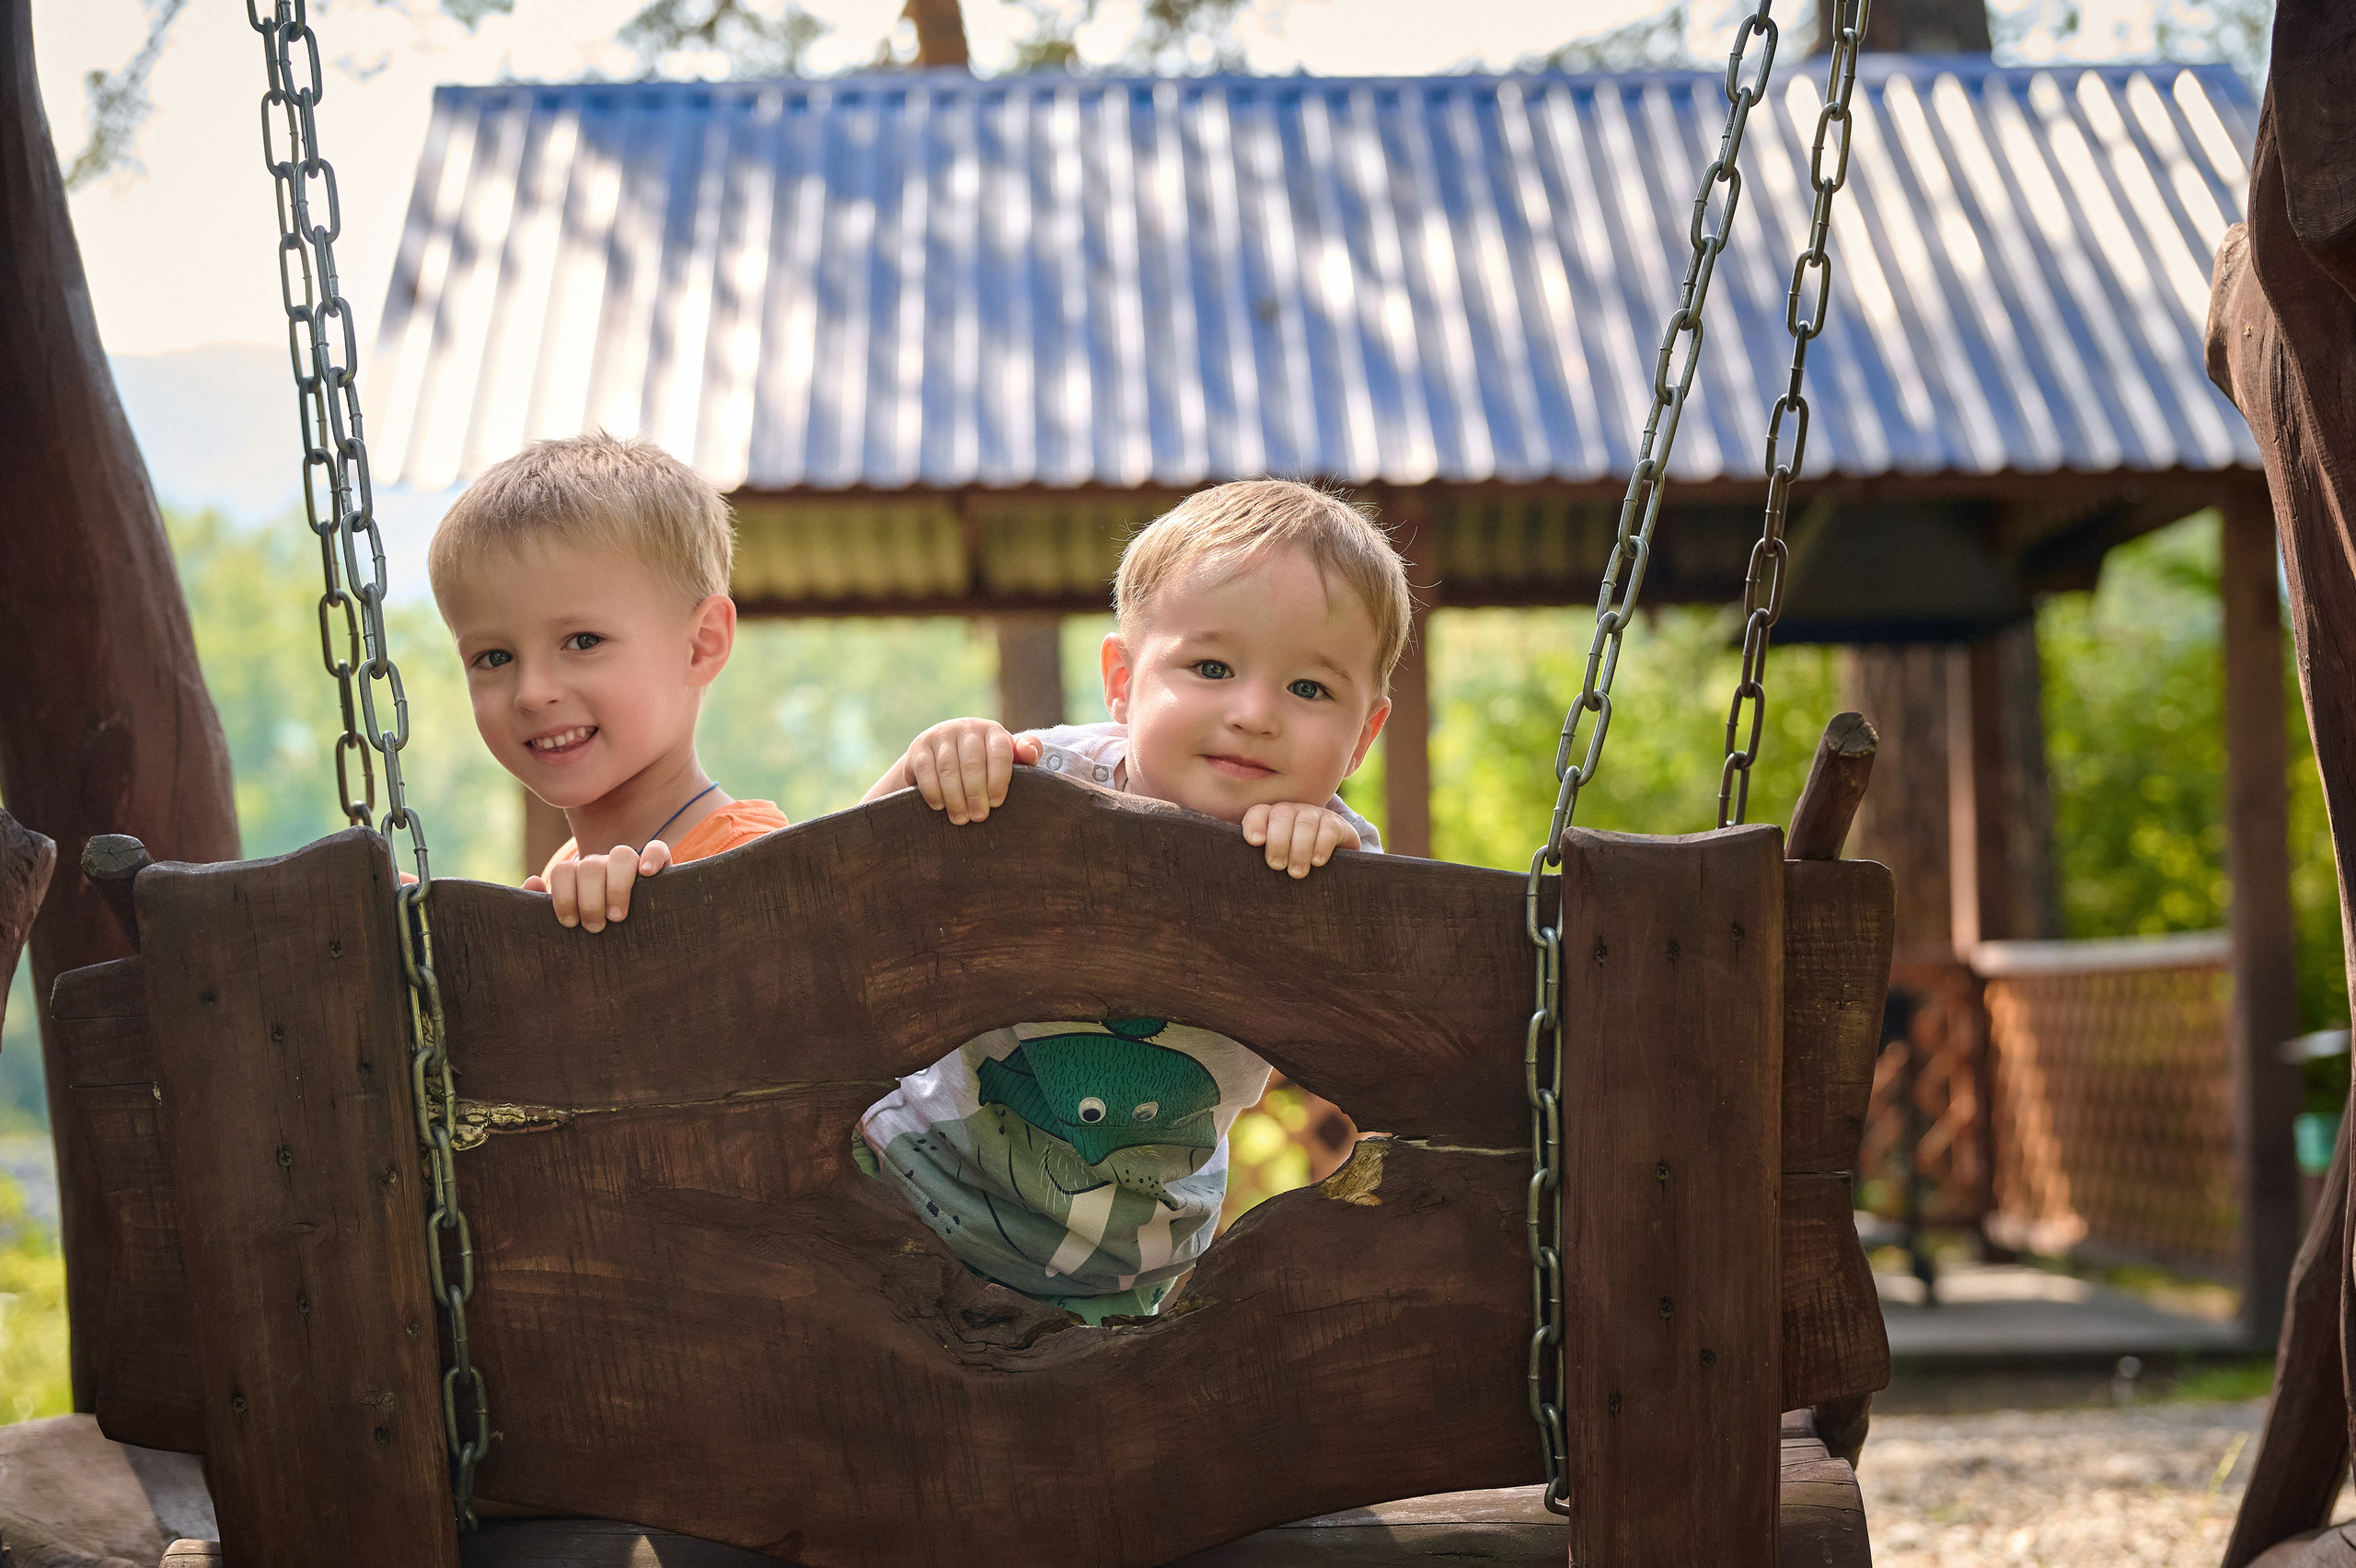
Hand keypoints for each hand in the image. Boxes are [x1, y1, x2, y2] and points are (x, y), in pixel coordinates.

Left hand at [527, 840, 672, 931]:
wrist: (634, 931)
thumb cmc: (595, 927)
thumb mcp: (570, 920)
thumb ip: (541, 904)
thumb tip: (532, 882)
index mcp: (579, 875)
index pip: (564, 870)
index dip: (563, 896)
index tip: (569, 923)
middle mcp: (603, 864)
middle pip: (589, 866)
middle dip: (590, 900)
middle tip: (595, 928)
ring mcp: (631, 863)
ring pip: (621, 855)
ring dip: (616, 887)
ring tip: (617, 917)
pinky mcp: (660, 865)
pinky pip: (657, 849)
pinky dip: (652, 857)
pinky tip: (646, 874)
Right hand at [862, 718, 1041, 823]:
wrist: (940, 760)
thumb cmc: (983, 766)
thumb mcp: (1004, 761)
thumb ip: (1023, 756)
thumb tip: (1031, 752)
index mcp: (992, 731)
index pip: (1000, 752)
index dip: (999, 779)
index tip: (997, 803)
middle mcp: (966, 727)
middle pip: (972, 762)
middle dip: (976, 794)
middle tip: (979, 817)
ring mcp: (940, 735)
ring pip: (948, 768)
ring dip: (955, 797)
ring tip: (960, 819)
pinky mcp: (919, 747)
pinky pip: (925, 770)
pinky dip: (933, 791)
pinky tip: (939, 806)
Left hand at [1242, 802, 1361, 878]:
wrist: (1333, 864)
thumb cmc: (1293, 865)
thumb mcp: (1275, 861)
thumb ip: (1256, 861)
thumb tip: (1235, 875)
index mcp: (1271, 818)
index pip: (1258, 813)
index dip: (1255, 824)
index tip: (1255, 842)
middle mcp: (1292, 811)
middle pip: (1281, 817)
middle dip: (1278, 842)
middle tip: (1276, 865)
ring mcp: (1315, 815)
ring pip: (1305, 824)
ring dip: (1299, 848)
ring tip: (1296, 872)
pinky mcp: (1337, 824)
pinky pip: (1329, 829)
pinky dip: (1322, 845)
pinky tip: (1317, 862)